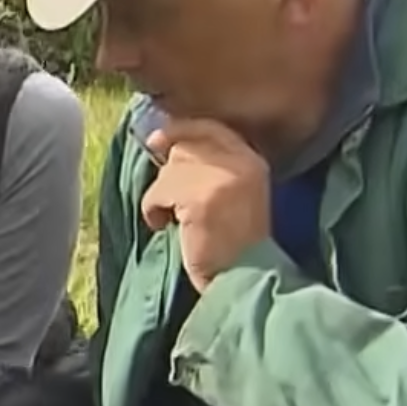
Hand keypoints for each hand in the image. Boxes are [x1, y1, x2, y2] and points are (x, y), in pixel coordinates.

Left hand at [140, 121, 270, 288]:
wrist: (243, 279)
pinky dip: (153, 210)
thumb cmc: (231, 244)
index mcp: (253, 160)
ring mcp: (223, 178)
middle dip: (170, 176)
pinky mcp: (202, 198)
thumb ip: (209, 166)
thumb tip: (162, 140)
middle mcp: (242, 162)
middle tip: (172, 204)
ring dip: (161, 197)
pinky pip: (159, 192)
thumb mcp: (233, 194)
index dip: (181, 130)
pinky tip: (163, 226)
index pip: (211, 127)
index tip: (157, 140)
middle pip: (185, 148)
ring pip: (169, 170)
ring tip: (173, 220)